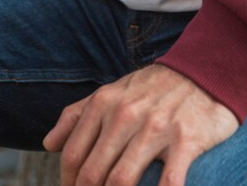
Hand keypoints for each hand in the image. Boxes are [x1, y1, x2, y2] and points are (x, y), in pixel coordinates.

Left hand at [43, 64, 237, 185]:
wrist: (199, 72)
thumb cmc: (148, 89)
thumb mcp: (108, 93)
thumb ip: (76, 116)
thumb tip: (48, 144)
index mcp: (102, 104)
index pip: (73, 155)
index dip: (68, 183)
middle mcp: (124, 115)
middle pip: (93, 172)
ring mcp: (155, 129)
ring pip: (122, 180)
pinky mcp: (186, 141)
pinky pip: (168, 184)